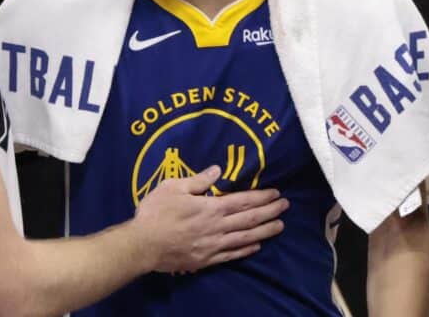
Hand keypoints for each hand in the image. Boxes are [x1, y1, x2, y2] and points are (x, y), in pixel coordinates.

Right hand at [133, 165, 287, 272]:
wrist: (143, 245)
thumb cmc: (155, 212)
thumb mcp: (172, 187)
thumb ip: (197, 180)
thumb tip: (217, 170)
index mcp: (210, 208)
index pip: (242, 201)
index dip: (261, 197)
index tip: (276, 193)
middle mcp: (217, 227)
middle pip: (249, 219)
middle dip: (269, 212)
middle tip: (285, 206)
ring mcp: (213, 245)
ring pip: (245, 237)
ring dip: (265, 231)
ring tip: (280, 226)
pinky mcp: (206, 259)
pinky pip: (232, 254)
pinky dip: (246, 249)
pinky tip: (256, 245)